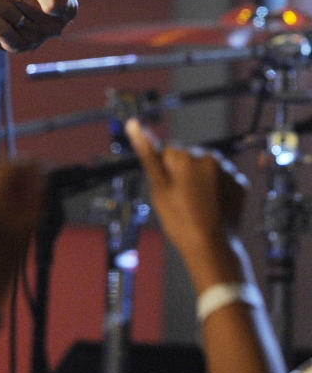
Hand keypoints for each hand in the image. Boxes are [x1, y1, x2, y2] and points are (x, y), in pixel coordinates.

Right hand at [125, 117, 248, 285]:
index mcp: (187, 156)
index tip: (170, 193)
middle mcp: (210, 157)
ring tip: (199, 206)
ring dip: (200, 180)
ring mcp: (228, 170)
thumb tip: (133, 123)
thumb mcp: (158, 188)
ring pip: (205, 169)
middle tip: (182, 202)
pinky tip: (212, 206)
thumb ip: (148, 153)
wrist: (214, 249)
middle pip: (187, 159)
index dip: (164, 174)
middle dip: (183, 174)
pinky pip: (221, 179)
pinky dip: (216, 188)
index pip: (167, 153)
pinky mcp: (240, 183)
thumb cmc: (180, 220)